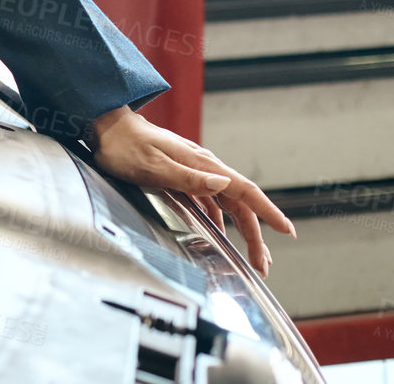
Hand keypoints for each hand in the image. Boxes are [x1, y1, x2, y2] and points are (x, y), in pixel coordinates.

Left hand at [86, 105, 295, 276]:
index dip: (268, 212)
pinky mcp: (181, 175)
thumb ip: (188, 178)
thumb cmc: (125, 146)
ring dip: (241, 231)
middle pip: (239, 204)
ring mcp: (193, 171)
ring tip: (251, 256)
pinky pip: (209, 202)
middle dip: (255, 235)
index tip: (287, 230)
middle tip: (264, 265)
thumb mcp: (154, 166)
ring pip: (226, 205)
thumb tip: (224, 185)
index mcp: (202, 164)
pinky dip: (220, 220)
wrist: (106, 128)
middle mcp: (203, 167)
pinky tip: (221, 234)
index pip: (245, 190)